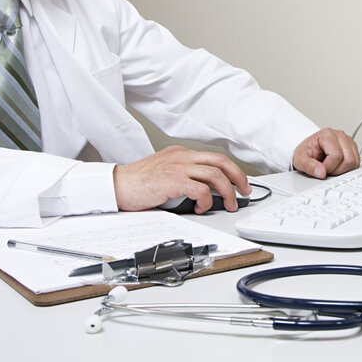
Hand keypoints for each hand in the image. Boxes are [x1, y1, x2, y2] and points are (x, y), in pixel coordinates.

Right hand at [113, 146, 250, 213]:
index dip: (231, 170)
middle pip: (221, 161)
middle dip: (239, 177)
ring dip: (227, 191)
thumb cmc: (138, 184)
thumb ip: (185, 177)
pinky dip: (207, 200)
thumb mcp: (166, 174)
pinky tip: (202, 208)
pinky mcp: (172, 180)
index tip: (239, 183)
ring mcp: (178, 167)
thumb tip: (207, 192)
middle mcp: (182, 157)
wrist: (117, 185)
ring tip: (229, 204)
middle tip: (245, 191)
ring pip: (215, 174)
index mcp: (181, 153)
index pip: (214, 158)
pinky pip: (200, 189)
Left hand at [292, 128, 359, 178]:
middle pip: (349, 159)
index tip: (320, 169)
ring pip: (354, 162)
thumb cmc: (305, 152)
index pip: (336, 155)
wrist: (308, 149)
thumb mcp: (300, 160)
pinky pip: (356, 163)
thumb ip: (309, 166)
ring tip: (331, 167)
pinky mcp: (352, 149)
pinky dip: (347, 169)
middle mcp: (340, 136)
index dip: (329, 167)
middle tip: (326, 169)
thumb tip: (321, 172)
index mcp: (327, 134)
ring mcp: (348, 141)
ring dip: (343, 170)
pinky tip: (337, 166)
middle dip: (337, 170)